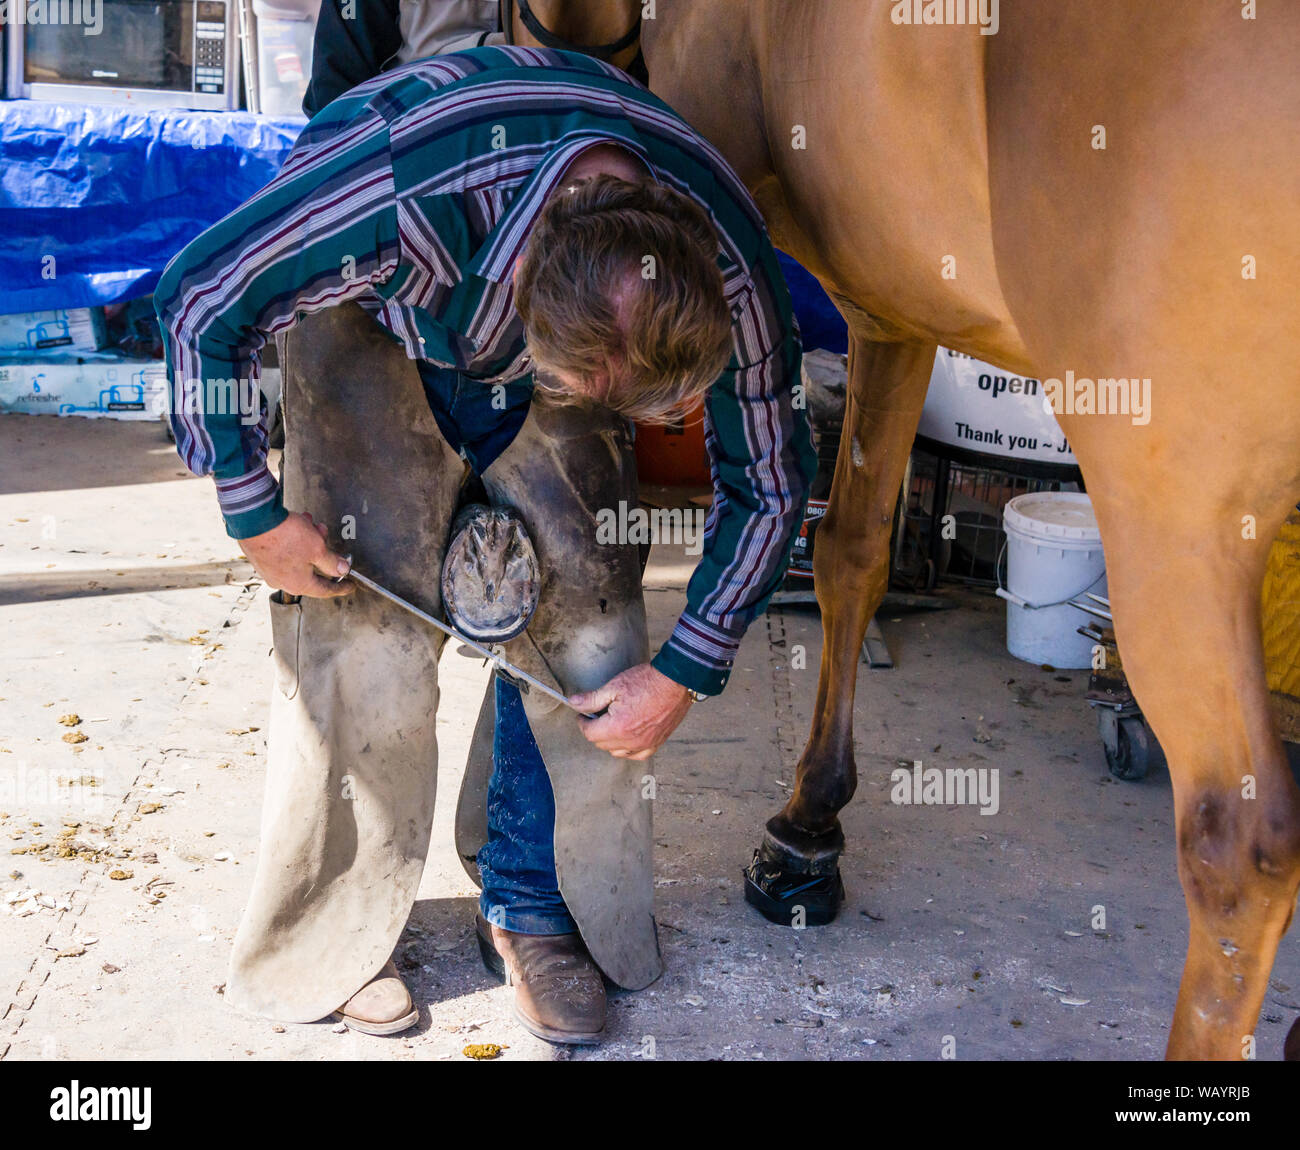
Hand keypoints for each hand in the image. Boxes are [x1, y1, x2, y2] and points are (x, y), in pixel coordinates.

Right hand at [240, 512, 353, 597]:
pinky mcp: (261, 558)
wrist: (253, 520)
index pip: (325, 590)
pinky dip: (293, 540)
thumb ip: (332, 562)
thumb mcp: (317, 548)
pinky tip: (296, 525)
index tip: (349, 586)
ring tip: (309, 525)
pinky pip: (284, 552)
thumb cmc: (283, 535)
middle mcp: (282, 581)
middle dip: (321, 551)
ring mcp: (270, 570)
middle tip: (324, 536)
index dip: (340, 587)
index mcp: (298, 584)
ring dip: (307, 541)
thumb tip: (341, 569)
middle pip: (312, 569)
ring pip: (298, 558)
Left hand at [570, 663, 692, 759]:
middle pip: (601, 744)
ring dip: (610, 741)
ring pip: (617, 752)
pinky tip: (627, 737)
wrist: (675, 681)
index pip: (589, 734)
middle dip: (595, 730)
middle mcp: (631, 741)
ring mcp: (645, 744)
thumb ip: (591, 699)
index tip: (583, 715)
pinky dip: (628, 749)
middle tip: (597, 715)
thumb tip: (574, 703)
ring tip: (612, 724)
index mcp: (617, 727)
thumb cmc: (647, 681)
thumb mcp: (614, 686)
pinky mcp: (657, 742)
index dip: (583, 722)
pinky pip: (637, 755)